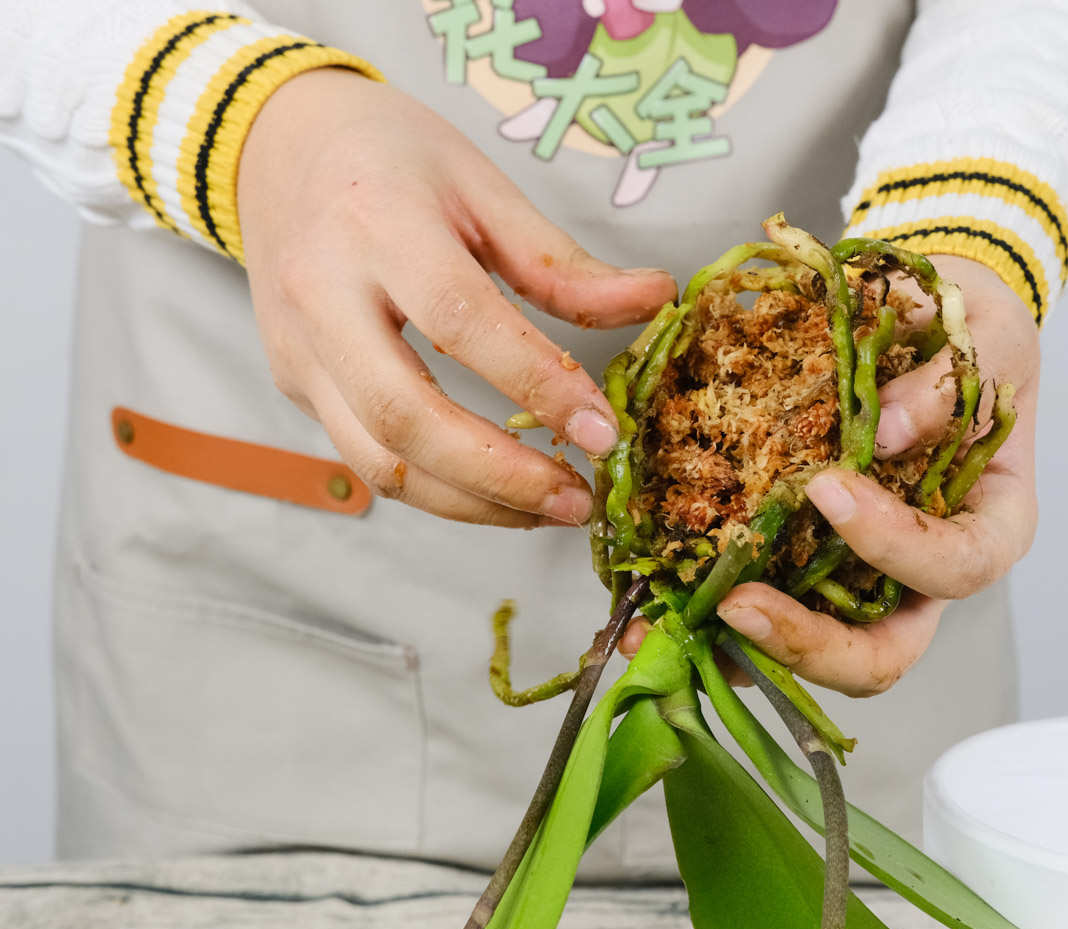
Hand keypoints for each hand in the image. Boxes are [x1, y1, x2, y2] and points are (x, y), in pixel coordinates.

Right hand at [238, 69, 676, 525]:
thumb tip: (655, 299)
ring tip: (548, 509)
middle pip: (405, 416)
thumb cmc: (391, 159)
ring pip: (378, 460)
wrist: (278, 147)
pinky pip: (364, 457)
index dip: (537, 384)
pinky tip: (498, 492)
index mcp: (376, 224)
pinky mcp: (293, 383)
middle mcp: (321, 294)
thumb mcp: (483, 187)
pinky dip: (437, 490)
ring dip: (471, 503)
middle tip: (577, 500)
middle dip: (501, 476)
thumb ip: (561, 262)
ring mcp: (297, 349)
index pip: (461, 321)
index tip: (603, 431)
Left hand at [713, 255, 1039, 695]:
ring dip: (744, 647)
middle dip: (809, 643)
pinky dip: (713, 612)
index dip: (894, 546)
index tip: (828, 489)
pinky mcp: (805, 557)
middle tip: (737, 603)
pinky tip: (659, 600)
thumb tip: (883, 433)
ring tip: (672, 621)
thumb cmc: (974, 335)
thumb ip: (943, 386)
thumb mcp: (985, 335)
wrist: (931, 317)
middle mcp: (923, 570)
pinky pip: (764, 603)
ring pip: (812, 647)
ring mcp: (862, 574)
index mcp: (988, 527)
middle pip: (881, 654)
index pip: (955, 568)